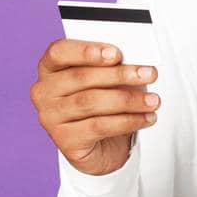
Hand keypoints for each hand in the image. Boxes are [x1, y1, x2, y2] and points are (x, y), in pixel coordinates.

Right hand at [30, 39, 160, 175]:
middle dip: (119, 74)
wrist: (99, 145)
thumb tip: (137, 59)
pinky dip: (127, 121)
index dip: (86, 51)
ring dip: (128, 100)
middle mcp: (44, 92)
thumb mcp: (106, 80)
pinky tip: (146, 118)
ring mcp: (50, 117)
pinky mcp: (65, 140)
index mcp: (49, 68)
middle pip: (80, 77)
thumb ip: (112, 65)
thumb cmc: (102, 102)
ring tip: (153, 100)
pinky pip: (99, 126)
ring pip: (91, 102)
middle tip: (149, 73)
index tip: (116, 53)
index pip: (59, 52)